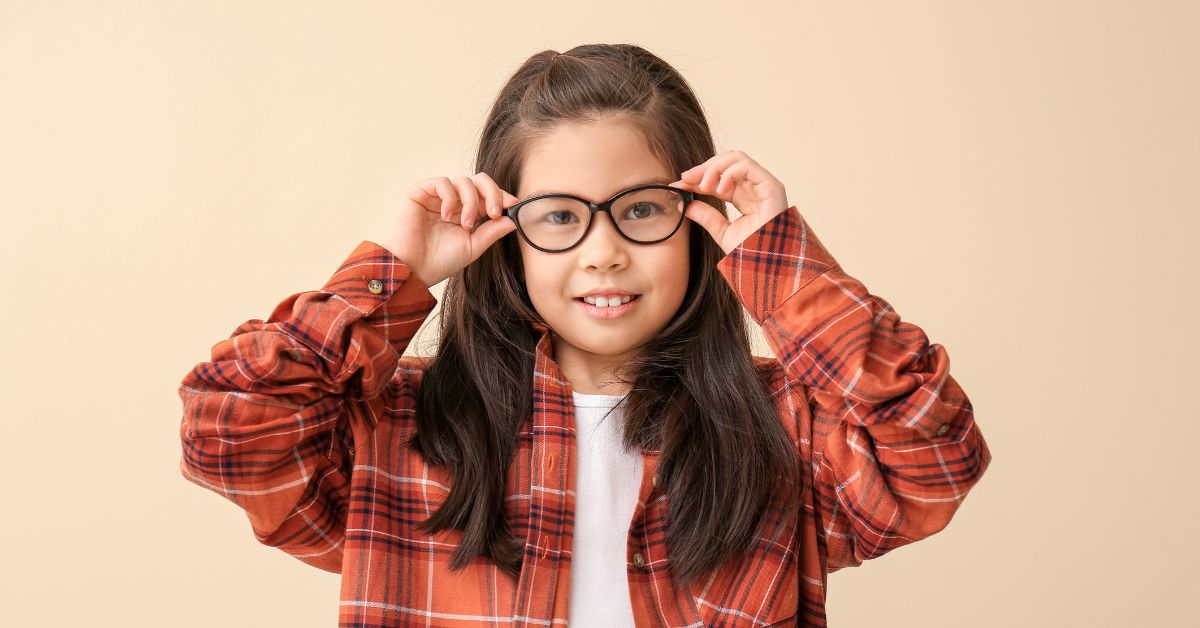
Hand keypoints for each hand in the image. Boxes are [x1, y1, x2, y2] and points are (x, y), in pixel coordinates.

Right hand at [377, 172, 519, 286]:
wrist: (413, 269)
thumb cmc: (440, 261)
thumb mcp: (473, 247)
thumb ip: (492, 232)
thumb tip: (513, 219)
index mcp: (467, 213)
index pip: (488, 194)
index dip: (501, 196)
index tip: (512, 205)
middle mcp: (454, 202)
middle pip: (480, 180)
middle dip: (492, 193)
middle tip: (494, 212)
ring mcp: (437, 196)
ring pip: (464, 181)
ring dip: (471, 202)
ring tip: (465, 224)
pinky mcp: (420, 192)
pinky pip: (443, 182)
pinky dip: (450, 198)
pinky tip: (447, 216)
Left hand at [667, 150, 789, 254]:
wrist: (767, 264)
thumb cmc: (750, 252)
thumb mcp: (720, 231)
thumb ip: (704, 215)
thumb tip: (683, 204)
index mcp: (742, 197)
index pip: (717, 179)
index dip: (697, 178)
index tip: (678, 184)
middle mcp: (753, 188)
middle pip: (726, 162)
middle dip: (703, 168)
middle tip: (686, 179)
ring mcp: (763, 185)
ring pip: (736, 158)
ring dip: (714, 168)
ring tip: (703, 186)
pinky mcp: (772, 185)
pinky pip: (747, 166)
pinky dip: (728, 172)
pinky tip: (718, 188)